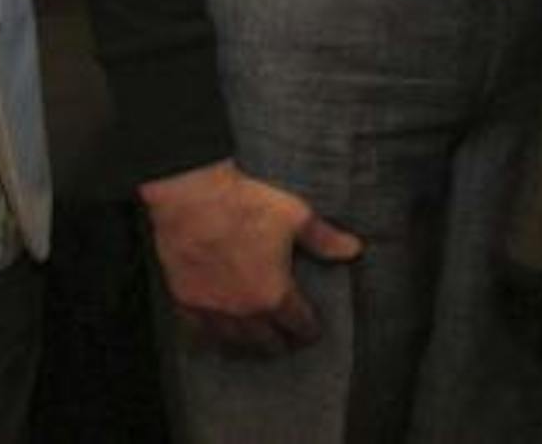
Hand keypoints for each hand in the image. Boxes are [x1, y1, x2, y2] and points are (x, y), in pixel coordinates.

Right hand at [139, 159, 362, 355]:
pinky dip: (214, 336)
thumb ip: (324, 239)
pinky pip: (202, 333)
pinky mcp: (186, 302)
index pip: (299, 325)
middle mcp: (245, 312)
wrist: (193, 197)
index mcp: (275, 295)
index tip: (313, 331)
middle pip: (268, 342)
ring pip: (235, 341)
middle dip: (281, 342)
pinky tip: (218, 334)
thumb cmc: (246, 205)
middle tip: (287, 339)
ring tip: (257, 342)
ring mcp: (214, 310)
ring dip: (250, 343)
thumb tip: (355, 249)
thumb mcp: (296, 216)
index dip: (310, 330)